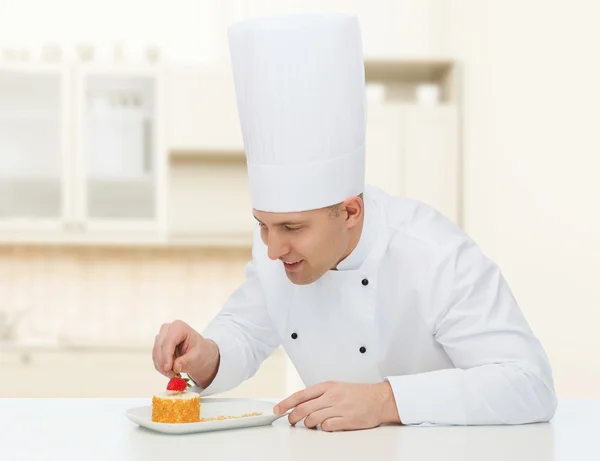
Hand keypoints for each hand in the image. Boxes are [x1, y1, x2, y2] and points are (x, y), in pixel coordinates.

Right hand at [152, 320, 219, 387]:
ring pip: (156, 353)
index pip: (169, 340)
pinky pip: (156, 358)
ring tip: (173, 374)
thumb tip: (175, 367)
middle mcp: (168, 329)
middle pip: (159, 346)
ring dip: (162, 366)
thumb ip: (186, 361)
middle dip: (163, 362)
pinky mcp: (159, 346)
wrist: (200, 354)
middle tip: (171, 375)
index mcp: (179, 327)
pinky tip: (170, 372)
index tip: (168, 368)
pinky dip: (161, 367)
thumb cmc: (201, 352)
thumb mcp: (197, 357)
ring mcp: (162, 337)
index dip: (167, 355)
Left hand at [273, 381, 400, 431]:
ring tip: (311, 425)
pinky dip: (323, 428)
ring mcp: (339, 408)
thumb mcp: (336, 387)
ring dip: (308, 424)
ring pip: (312, 418)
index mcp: (327, 386)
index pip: (301, 395)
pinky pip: (327, 426)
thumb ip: (320, 395)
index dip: (286, 403)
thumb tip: (300, 404)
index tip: (277, 409)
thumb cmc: (357, 394)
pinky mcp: (347, 420)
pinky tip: (326, 426)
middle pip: (303, 408)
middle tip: (291, 421)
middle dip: (293, 417)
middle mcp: (332, 396)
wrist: (379, 399)